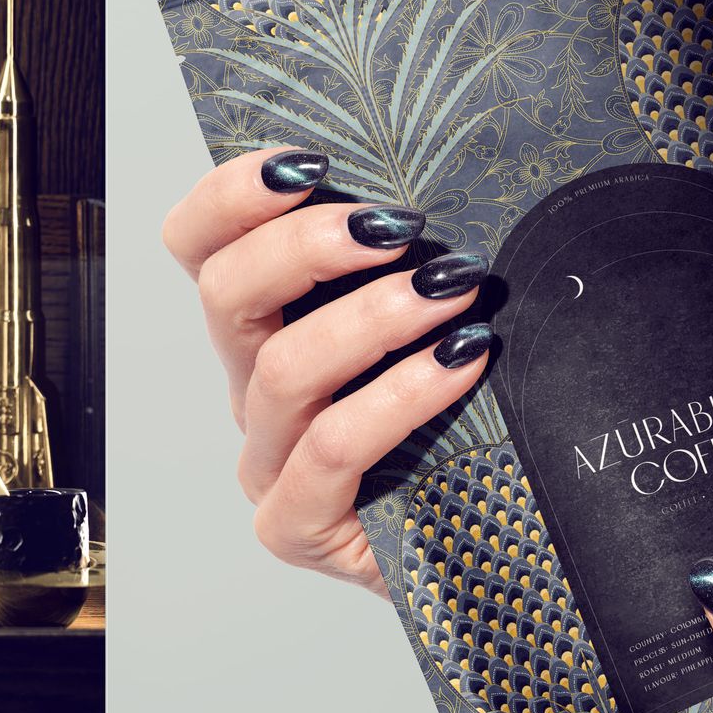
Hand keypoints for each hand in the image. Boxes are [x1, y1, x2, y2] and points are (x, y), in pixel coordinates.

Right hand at [161, 147, 493, 592]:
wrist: (512, 549)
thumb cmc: (480, 422)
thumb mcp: (438, 319)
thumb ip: (413, 257)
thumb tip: (442, 177)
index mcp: (265, 329)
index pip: (200, 246)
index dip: (233, 194)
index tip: (309, 162)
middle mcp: (254, 393)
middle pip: (225, 293)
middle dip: (306, 244)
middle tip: (395, 226)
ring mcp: (269, 466)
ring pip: (282, 369)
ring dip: (371, 316)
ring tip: (453, 291)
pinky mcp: (297, 528)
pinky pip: (331, 448)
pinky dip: (399, 396)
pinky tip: (462, 363)